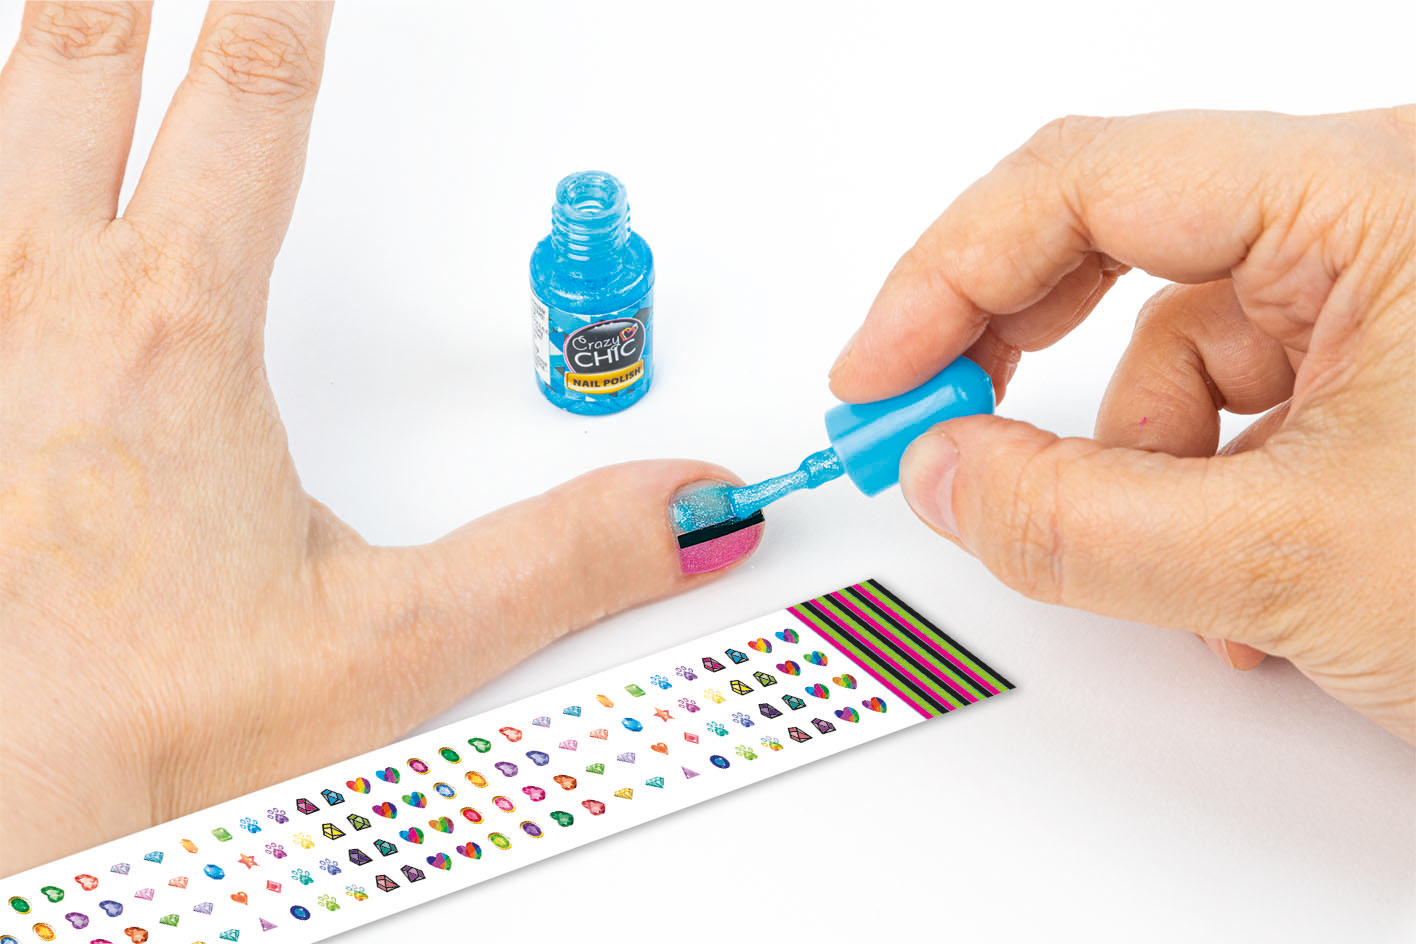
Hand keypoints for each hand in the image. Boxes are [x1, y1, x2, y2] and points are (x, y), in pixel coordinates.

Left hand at [0, 2, 757, 874]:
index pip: (247, 104)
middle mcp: (39, 311)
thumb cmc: (148, 726)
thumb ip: (560, 560)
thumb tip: (689, 507)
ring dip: (26, 58)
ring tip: (59, 24)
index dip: (280, 7)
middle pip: (72, 67)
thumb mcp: (392, 643)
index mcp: (174, 338)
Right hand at [830, 108, 1413, 740]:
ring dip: (1136, 469)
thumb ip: (1080, 522)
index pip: (1088, 179)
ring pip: (1178, 348)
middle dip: (1017, 350)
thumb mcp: (1296, 561)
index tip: (874, 373)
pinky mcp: (1390, 360)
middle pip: (1120, 239)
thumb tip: (940, 474)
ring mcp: (1387, 287)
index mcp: (1376, 194)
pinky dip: (1204, 494)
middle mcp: (1379, 212)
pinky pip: (1239, 404)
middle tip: (933, 427)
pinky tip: (1243, 587)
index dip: (948, 273)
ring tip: (1179, 584)